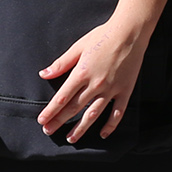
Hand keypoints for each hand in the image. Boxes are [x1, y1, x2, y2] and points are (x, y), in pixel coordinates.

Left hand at [39, 15, 154, 141]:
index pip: (62, 98)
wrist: (130, 32)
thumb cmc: (103, 36)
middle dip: (59, 121)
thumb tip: (44, 74)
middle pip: (74, 108)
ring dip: (81, 128)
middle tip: (48, 131)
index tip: (42, 120)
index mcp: (82, 73)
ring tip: (70, 138)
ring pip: (93, 114)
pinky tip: (102, 134)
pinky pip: (117, 113)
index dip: (51, 111)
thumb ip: (61, 63)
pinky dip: (110, 125)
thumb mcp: (79, 47)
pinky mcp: (125, 91)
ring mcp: (111, 89)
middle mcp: (95, 84)